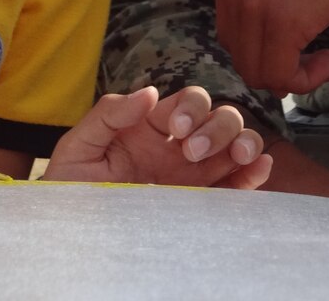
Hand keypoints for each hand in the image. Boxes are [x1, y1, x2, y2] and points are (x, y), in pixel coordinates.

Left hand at [43, 86, 271, 189]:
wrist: (69, 234)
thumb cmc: (69, 188)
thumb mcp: (79, 146)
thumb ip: (108, 114)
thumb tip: (150, 93)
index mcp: (150, 127)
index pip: (186, 102)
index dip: (190, 107)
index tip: (175, 129)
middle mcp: (176, 147)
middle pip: (217, 117)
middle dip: (216, 127)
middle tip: (192, 152)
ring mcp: (192, 175)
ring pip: (234, 144)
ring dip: (243, 142)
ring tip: (239, 156)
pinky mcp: (199, 202)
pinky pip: (235, 184)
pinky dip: (253, 173)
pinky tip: (259, 168)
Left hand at [212, 0, 328, 94]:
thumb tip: (273, 31)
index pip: (232, 33)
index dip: (265, 48)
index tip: (299, 44)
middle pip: (241, 56)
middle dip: (278, 66)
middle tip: (315, 58)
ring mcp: (254, 5)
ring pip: (259, 72)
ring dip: (295, 77)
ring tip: (327, 60)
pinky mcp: (284, 22)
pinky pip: (284, 75)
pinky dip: (309, 80)